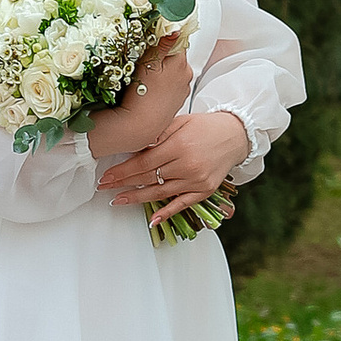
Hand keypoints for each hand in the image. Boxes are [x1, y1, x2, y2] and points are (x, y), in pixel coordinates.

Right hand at [84, 32, 192, 167]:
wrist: (139, 125)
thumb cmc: (141, 94)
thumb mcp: (148, 63)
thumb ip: (163, 44)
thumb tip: (176, 27)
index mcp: (182, 63)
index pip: (177, 41)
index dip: (163, 39)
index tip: (151, 42)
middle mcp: (187, 75)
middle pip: (175, 56)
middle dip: (162, 56)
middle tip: (144, 62)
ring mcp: (183, 89)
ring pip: (172, 71)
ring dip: (162, 71)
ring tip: (145, 79)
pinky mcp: (177, 101)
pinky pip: (170, 85)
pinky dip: (162, 85)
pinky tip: (150, 90)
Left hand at [105, 108, 246, 217]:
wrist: (235, 134)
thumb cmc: (204, 126)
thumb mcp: (179, 121)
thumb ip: (157, 134)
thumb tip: (134, 146)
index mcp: (179, 145)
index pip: (143, 162)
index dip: (122, 170)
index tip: (107, 176)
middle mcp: (187, 165)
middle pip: (148, 178)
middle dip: (124, 183)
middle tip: (105, 187)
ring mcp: (196, 180)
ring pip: (160, 192)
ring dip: (137, 198)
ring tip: (118, 200)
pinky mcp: (204, 191)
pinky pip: (182, 204)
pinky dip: (167, 213)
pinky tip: (152, 219)